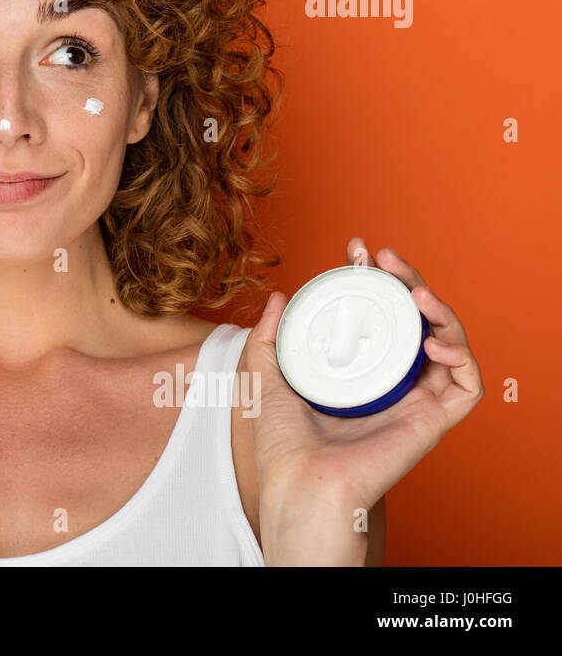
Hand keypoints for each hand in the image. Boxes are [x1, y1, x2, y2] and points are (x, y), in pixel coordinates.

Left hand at [240, 237, 483, 561]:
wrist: (298, 483)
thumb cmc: (282, 444)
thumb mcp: (266, 376)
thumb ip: (268, 337)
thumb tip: (279, 296)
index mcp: (360, 370)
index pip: (380, 314)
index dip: (377, 280)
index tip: (359, 251)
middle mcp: (392, 382)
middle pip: (417, 321)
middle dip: (409, 281)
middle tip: (386, 257)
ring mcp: (415, 400)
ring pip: (450, 344)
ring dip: (443, 311)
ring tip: (417, 292)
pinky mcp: (433, 421)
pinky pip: (466, 385)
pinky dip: (461, 356)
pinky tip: (432, 339)